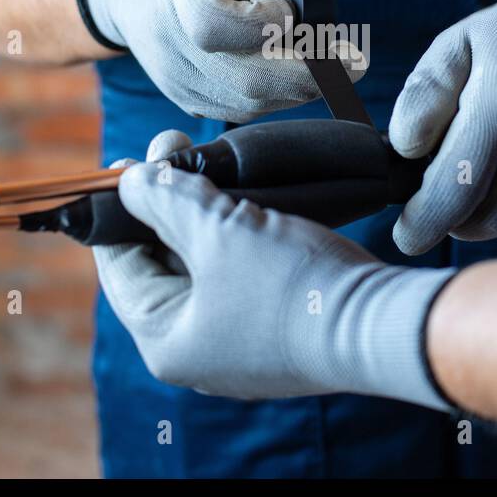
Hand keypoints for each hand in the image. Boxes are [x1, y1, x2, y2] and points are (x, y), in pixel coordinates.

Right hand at [79, 0, 358, 122]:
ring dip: (300, 88)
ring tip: (330, 60)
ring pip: (248, 103)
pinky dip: (279, 96)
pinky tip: (296, 71)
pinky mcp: (186, 99)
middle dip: (309, 73)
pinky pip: (241, 110)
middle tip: (353, 58)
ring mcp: (176, 79)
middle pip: (245, 81)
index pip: (215, 25)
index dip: (263, 25)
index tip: (290, 7)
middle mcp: (169, 43)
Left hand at [93, 149, 454, 407]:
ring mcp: (239, 345)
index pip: (120, 266)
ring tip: (207, 160)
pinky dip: (236, 235)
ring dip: (203, 212)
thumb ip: (165, 200)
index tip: (124, 162)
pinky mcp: (278, 330)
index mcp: (166, 341)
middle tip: (173, 145)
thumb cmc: (289, 284)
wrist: (379, 323)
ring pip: (204, 264)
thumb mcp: (216, 230)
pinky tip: (244, 195)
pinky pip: (240, 275)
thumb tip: (129, 181)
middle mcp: (197, 352)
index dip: (117, 209)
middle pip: (162, 261)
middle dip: (167, 200)